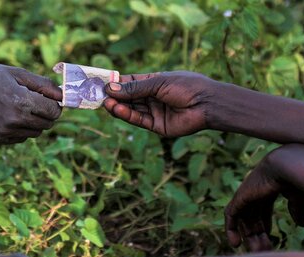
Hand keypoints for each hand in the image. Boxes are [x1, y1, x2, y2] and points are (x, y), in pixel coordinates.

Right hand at [0, 62, 61, 143]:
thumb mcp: (18, 73)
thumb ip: (44, 85)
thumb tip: (63, 96)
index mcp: (21, 101)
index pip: (54, 112)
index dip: (55, 104)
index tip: (49, 98)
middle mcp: (14, 120)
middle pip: (48, 124)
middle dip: (46, 113)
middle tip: (36, 102)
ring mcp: (5, 132)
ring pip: (36, 133)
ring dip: (34, 122)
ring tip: (20, 107)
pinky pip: (22, 138)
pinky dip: (21, 129)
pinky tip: (8, 115)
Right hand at [103, 71, 218, 137]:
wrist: (207, 103)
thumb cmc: (187, 86)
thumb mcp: (158, 83)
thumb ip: (134, 88)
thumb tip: (110, 88)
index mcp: (153, 82)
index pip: (129, 82)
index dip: (115, 83)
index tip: (99, 82)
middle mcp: (152, 97)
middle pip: (127, 97)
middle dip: (113, 96)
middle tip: (96, 95)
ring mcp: (153, 112)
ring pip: (130, 110)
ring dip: (117, 106)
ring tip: (105, 103)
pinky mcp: (156, 126)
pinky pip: (138, 120)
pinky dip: (126, 115)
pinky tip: (116, 109)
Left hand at [224, 146, 303, 251]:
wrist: (287, 166)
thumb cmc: (296, 178)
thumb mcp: (297, 198)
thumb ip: (298, 210)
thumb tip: (303, 225)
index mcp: (268, 190)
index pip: (262, 212)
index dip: (265, 227)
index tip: (269, 241)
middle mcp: (255, 192)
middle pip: (252, 219)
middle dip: (257, 236)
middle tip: (264, 252)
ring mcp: (245, 195)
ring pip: (242, 220)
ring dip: (248, 237)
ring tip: (255, 252)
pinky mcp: (239, 198)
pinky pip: (230, 216)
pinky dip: (231, 230)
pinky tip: (235, 244)